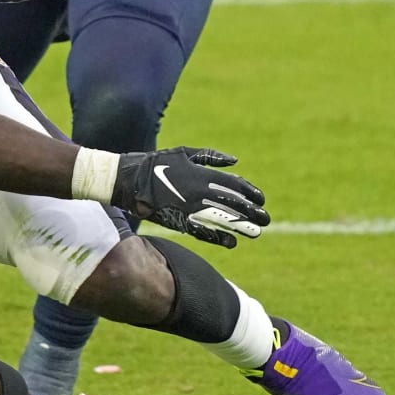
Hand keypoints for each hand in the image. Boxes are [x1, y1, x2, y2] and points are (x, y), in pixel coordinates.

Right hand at [111, 146, 268, 248]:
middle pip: (232, 204)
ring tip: (256, 232)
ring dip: (241, 227)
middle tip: (265, 218)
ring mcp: (189, 208)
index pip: (233, 185)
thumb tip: (234, 161)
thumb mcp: (184, 152)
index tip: (261, 199)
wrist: (129, 180)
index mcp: (200, 174)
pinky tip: (232, 242)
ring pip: (221, 219)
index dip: (249, 192)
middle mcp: (198, 192)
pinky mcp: (178, 221)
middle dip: (251, 212)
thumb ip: (210, 156)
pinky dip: (218, 237)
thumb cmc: (156, 163)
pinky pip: (202, 231)